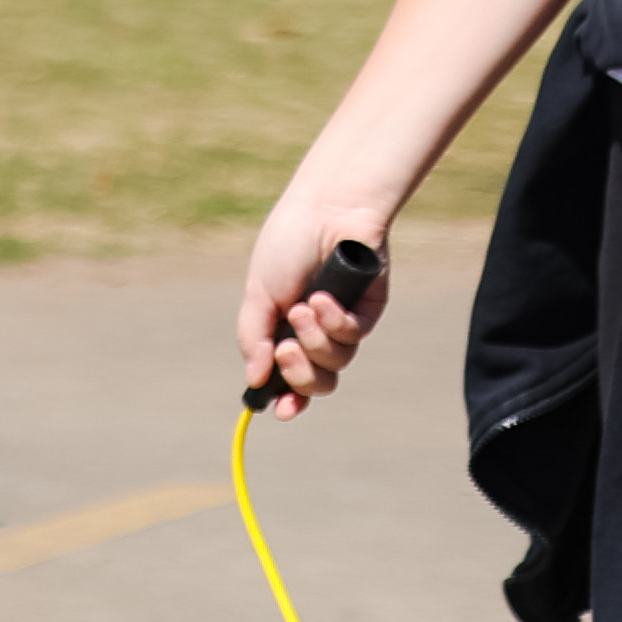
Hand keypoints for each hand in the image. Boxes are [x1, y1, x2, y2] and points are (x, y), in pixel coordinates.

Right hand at [233, 199, 391, 416]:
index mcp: (284, 331)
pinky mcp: (368, 310)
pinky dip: (335, 322)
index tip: (279, 410)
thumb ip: (253, 337)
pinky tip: (324, 298)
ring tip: (304, 307)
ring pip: (336, 362)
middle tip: (285, 349)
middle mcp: (316, 334)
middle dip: (299, 374)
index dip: (286, 399)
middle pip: (317, 382)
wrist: (324, 212)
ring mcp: (343, 324)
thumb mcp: (258, 294)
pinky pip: (355, 335)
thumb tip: (254, 379)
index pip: (288, 379)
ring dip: (315, 340)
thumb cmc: (286, 246)